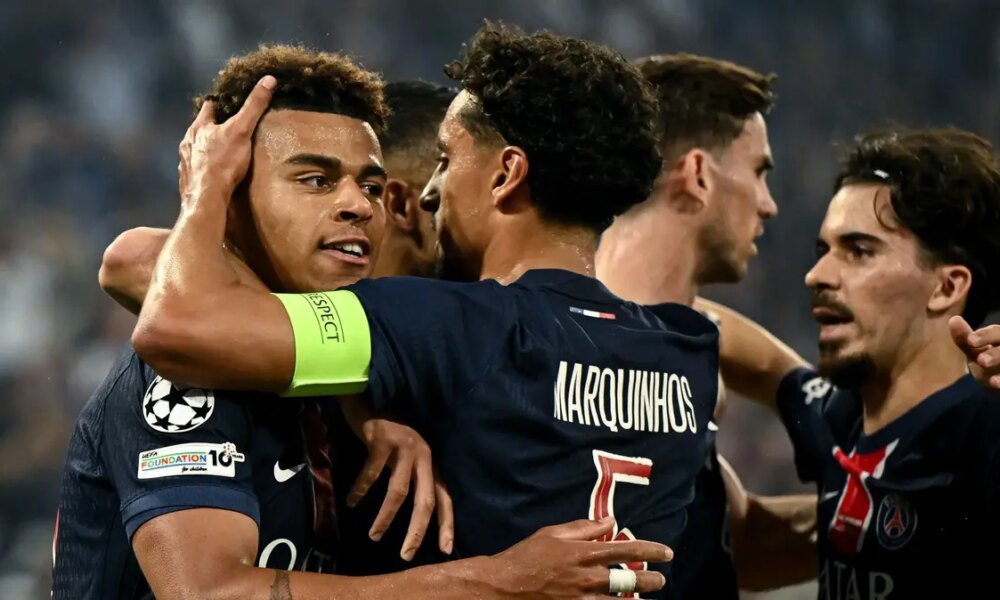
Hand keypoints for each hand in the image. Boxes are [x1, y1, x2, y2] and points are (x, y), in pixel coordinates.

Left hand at [178, 75, 275, 211]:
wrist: (207, 199)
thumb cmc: (223, 164)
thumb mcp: (242, 131)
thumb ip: (254, 106)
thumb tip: (268, 80)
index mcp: (199, 128)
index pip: (209, 108)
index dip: (220, 104)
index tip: (229, 104)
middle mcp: (188, 142)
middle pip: (201, 129)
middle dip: (213, 128)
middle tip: (229, 129)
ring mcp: (185, 162)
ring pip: (196, 149)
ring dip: (206, 149)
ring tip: (221, 153)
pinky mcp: (187, 180)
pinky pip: (195, 169)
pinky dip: (203, 168)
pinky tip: (212, 174)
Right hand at [345, 408, 452, 561]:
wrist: (370, 393)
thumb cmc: (387, 431)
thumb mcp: (404, 456)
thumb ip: (410, 477)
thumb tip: (413, 514)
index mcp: (430, 462)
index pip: (444, 497)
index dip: (446, 523)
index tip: (445, 550)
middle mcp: (423, 455)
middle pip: (426, 499)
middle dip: (418, 530)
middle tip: (406, 555)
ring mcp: (404, 446)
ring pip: (399, 491)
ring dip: (386, 517)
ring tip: (374, 536)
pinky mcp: (383, 439)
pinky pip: (372, 472)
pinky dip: (361, 490)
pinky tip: (351, 502)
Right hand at [487, 518, 670, 598]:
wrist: (502, 587)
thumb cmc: (525, 557)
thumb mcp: (552, 534)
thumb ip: (583, 528)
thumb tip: (610, 521)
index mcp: (583, 554)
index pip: (626, 550)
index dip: (651, 551)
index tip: (667, 553)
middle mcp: (587, 579)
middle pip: (629, 580)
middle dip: (650, 580)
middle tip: (661, 580)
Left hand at [950, 316, 999, 389]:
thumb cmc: (991, 364)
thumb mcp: (977, 352)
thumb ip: (965, 340)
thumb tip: (954, 319)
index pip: (997, 332)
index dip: (986, 336)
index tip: (971, 341)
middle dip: (996, 355)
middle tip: (982, 361)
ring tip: (992, 381)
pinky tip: (995, 385)